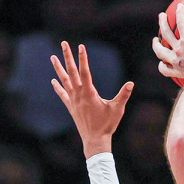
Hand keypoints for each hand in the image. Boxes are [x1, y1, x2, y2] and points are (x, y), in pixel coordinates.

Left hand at [50, 41, 133, 157]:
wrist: (95, 139)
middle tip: (63, 44)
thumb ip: (123, 95)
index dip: (83, 58)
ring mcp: (73, 100)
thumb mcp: (117, 109)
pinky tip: (53, 81)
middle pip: (71, 72)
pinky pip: (62, 94)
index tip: (80, 46)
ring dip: (58, 68)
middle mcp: (78, 94)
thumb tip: (131, 84)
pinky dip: (58, 87)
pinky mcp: (71, 107)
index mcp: (89, 93)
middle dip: (68, 57)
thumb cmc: (107, 125)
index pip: (85, 71)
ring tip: (52, 57)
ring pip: (64, 80)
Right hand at [152, 2, 183, 83]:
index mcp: (176, 70)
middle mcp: (174, 59)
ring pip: (166, 32)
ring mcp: (179, 48)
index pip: (163, 68)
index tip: (163, 62)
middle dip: (156, 44)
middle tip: (157, 39)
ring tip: (162, 16)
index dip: (162, 65)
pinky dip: (179, 14)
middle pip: (159, 50)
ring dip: (162, 23)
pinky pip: (181, 24)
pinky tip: (180, 6)